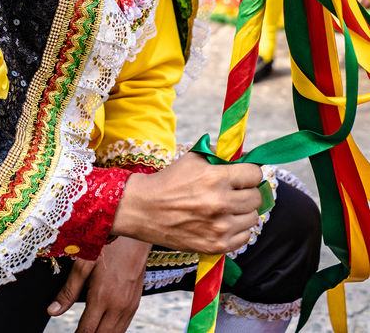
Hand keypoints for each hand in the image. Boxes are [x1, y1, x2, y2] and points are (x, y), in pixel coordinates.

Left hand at [48, 237, 151, 332]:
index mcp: (102, 297)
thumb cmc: (108, 242)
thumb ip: (69, 290)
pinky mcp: (136, 301)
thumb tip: (53, 311)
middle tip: (78, 332)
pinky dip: (114, 330)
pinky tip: (105, 326)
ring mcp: (129, 305)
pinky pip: (125, 325)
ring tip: (89, 330)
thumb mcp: (84, 262)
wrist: (135, 232)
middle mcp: (118, 306)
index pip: (87, 331)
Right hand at [112, 152, 262, 254]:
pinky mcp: (216, 246)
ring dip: (243, 212)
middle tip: (236, 191)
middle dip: (248, 191)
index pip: (255, 174)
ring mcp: (219, 227)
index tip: (244, 175)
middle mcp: (220, 203)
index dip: (250, 173)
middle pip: (256, 197)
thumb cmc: (169, 181)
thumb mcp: (193, 158)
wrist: (145, 209)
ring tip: (228, 207)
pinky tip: (224, 222)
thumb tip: (244, 156)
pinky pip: (245, 237)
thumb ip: (220, 155)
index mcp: (215, 178)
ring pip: (253, 218)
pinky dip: (238, 230)